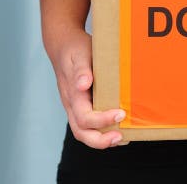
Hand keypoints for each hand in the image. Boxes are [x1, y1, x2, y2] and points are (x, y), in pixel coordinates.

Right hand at [49, 29, 124, 148]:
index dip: (101, 120)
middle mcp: (72, 104)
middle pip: (81, 132)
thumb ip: (81, 70)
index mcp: (72, 94)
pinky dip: (102, 131)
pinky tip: (118, 129)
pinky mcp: (81, 105)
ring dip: (101, 139)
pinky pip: (88, 124)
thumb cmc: (75, 49)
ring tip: (122, 138)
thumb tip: (83, 85)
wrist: (63, 45)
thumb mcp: (80, 55)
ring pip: (83, 131)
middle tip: (120, 137)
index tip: (121, 113)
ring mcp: (75, 106)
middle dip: (100, 140)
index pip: (84, 117)